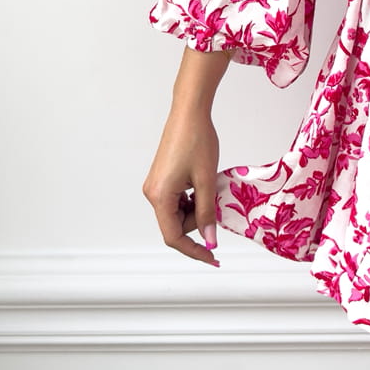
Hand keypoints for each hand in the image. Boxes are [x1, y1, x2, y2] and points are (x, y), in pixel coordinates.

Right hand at [143, 106, 221, 265]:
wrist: (189, 112)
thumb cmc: (197, 140)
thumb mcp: (207, 180)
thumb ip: (207, 213)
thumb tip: (210, 240)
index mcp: (160, 196)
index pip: (174, 237)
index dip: (194, 250)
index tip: (213, 257)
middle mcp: (152, 193)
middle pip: (177, 225)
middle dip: (199, 221)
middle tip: (216, 204)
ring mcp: (156, 186)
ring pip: (178, 213)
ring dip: (197, 209)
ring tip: (210, 188)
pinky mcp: (162, 179)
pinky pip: (177, 200)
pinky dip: (192, 199)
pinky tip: (202, 184)